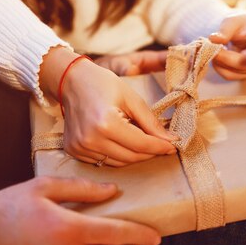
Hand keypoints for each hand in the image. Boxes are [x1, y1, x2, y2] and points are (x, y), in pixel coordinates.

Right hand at [39, 47, 176, 166]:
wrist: (72, 81)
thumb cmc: (103, 84)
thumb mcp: (132, 98)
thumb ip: (151, 122)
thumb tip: (171, 140)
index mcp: (106, 123)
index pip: (141, 144)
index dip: (160, 147)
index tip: (173, 146)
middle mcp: (90, 139)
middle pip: (131, 157)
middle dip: (150, 152)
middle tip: (162, 144)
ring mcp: (80, 148)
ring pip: (119, 163)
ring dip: (134, 155)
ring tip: (142, 141)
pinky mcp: (74, 151)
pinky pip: (104, 161)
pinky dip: (117, 155)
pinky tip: (122, 142)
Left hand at [209, 13, 245, 79]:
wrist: (241, 32)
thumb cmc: (241, 24)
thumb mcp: (234, 20)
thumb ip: (225, 29)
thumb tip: (214, 39)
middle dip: (228, 56)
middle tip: (212, 46)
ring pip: (237, 71)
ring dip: (221, 61)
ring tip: (214, 48)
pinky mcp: (244, 74)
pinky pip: (229, 75)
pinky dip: (219, 67)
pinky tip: (216, 57)